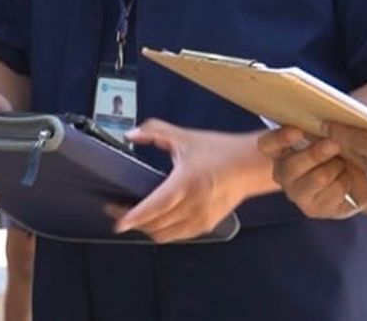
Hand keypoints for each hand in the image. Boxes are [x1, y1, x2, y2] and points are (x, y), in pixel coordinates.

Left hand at [107, 120, 263, 242]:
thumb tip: (131, 133)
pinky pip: (177, 235)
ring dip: (147, 229)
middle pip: (154, 224)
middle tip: (117, 210)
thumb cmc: (220, 151)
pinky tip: (157, 220)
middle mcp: (192, 206)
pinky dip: (163, 231)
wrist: (250, 166)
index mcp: (185, 183)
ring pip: (164, 234)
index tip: (116, 220)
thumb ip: (155, 132)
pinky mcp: (206, 226)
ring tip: (135, 216)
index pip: (154, 207)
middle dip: (133, 221)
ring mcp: (200, 220)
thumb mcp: (185, 137)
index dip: (133, 216)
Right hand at [258, 127, 366, 219]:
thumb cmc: (335, 150)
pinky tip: (348, 179)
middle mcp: (283, 174)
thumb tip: (329, 125)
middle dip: (316, 154)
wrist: (354, 181)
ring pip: (318, 178)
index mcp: (279, 150)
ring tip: (344, 163)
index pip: (267, 144)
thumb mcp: (327, 134)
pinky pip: (334, 193)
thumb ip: (322, 129)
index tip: (298, 131)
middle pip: (292, 167)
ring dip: (336, 168)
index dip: (280, 139)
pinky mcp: (313, 210)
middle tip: (334, 145)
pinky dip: (346, 182)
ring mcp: (297, 194)